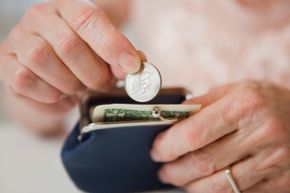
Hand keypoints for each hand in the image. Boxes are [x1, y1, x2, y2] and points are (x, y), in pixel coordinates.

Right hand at [0, 0, 139, 133]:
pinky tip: (59, 91)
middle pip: (69, 45)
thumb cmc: (79, 60)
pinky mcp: (6, 63)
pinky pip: (27, 80)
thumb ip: (120, 56)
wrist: (48, 74)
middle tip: (102, 84)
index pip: (89, 19)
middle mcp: (41, 17)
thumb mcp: (103, 52)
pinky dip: (50, 93)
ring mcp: (20, 39)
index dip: (112, 45)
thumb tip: (135, 64)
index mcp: (69, 8)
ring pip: (44, 61)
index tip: (131, 66)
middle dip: (93, 74)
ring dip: (70, 83)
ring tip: (78, 86)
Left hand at [151, 81, 289, 192]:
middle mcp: (262, 133)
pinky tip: (203, 185)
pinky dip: (213, 192)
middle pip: (204, 163)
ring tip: (178, 179)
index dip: (168, 146)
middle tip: (163, 169)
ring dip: (190, 186)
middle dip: (175, 171)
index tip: (157, 150)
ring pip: (219, 186)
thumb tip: (169, 122)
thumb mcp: (234, 91)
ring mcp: (274, 161)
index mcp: (246, 105)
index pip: (194, 134)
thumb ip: (201, 105)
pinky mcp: (280, 182)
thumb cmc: (263, 101)